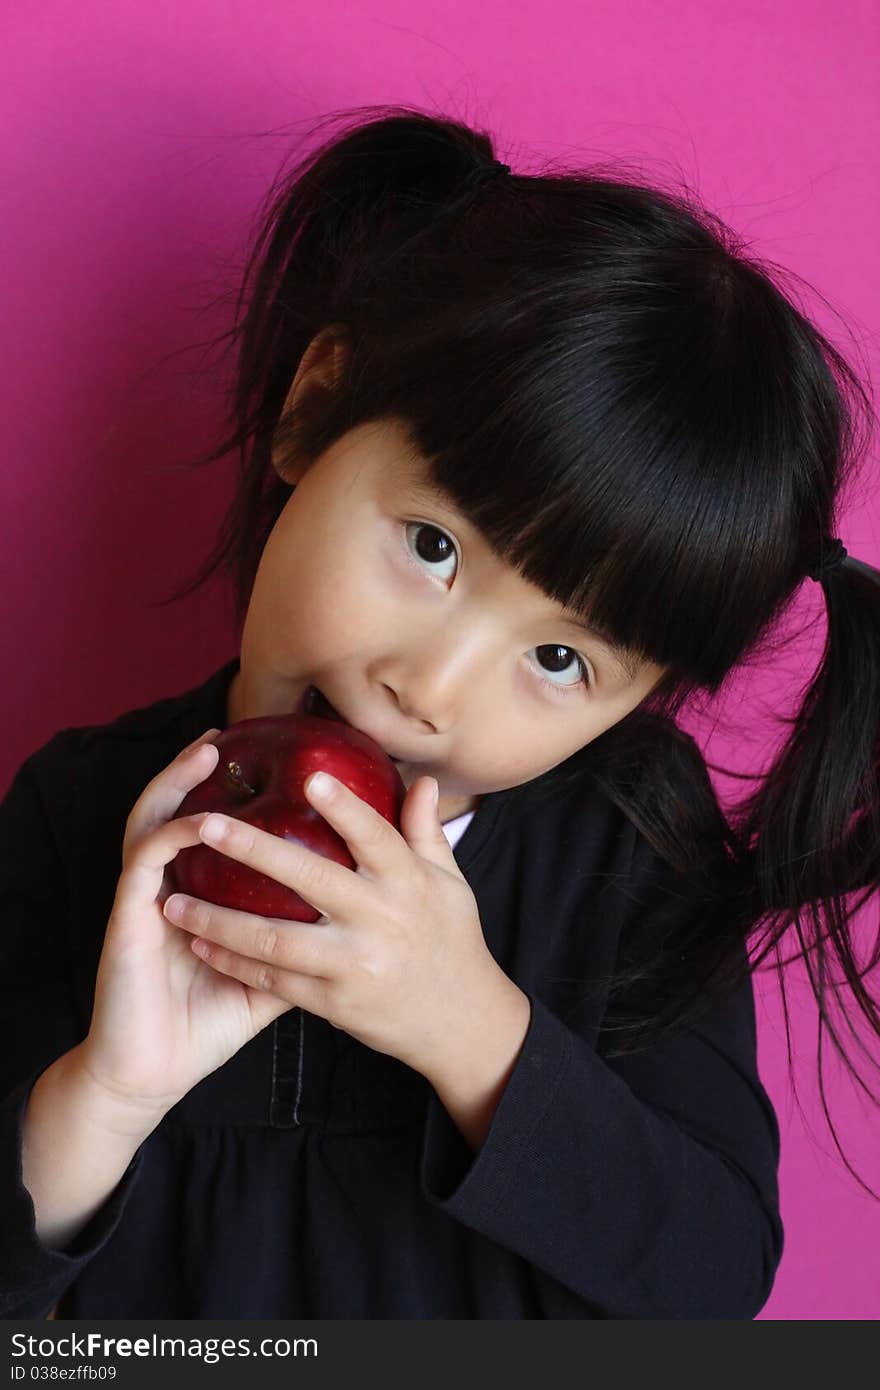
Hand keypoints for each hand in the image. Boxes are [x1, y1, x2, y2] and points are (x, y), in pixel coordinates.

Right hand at [80, 729, 297, 1122]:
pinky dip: (171, 830)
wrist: (157, 1071)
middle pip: (187, 809)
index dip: (241, 794)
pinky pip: (146, 857)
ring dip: (177, 779)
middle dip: (204, 769)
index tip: (270, 759)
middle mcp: (175, 884)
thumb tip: (369, 907)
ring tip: (208, 748)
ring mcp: (150, 895)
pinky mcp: (128, 914)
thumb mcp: (280, 973)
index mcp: (205, 892)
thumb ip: (314, 934)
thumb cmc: (214, 1023)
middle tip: (231, 732)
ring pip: (157, 818)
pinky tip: (198, 818)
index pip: (220, 833)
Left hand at [161, 771, 506, 1078]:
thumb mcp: (449, 884)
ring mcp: (354, 964)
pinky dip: (233, 962)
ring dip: (220, 919)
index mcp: (409, 884)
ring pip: (277, 939)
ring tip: (173, 900)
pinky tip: (199, 943)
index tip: (309, 777)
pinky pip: (274, 981)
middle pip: (313, 879)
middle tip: (205, 823)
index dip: (345, 808)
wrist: (459, 1024)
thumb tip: (423, 780)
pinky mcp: (333, 1002)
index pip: (376, 838)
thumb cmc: (450, 941)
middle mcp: (381, 921)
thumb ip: (426, 832)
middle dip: (255, 851)